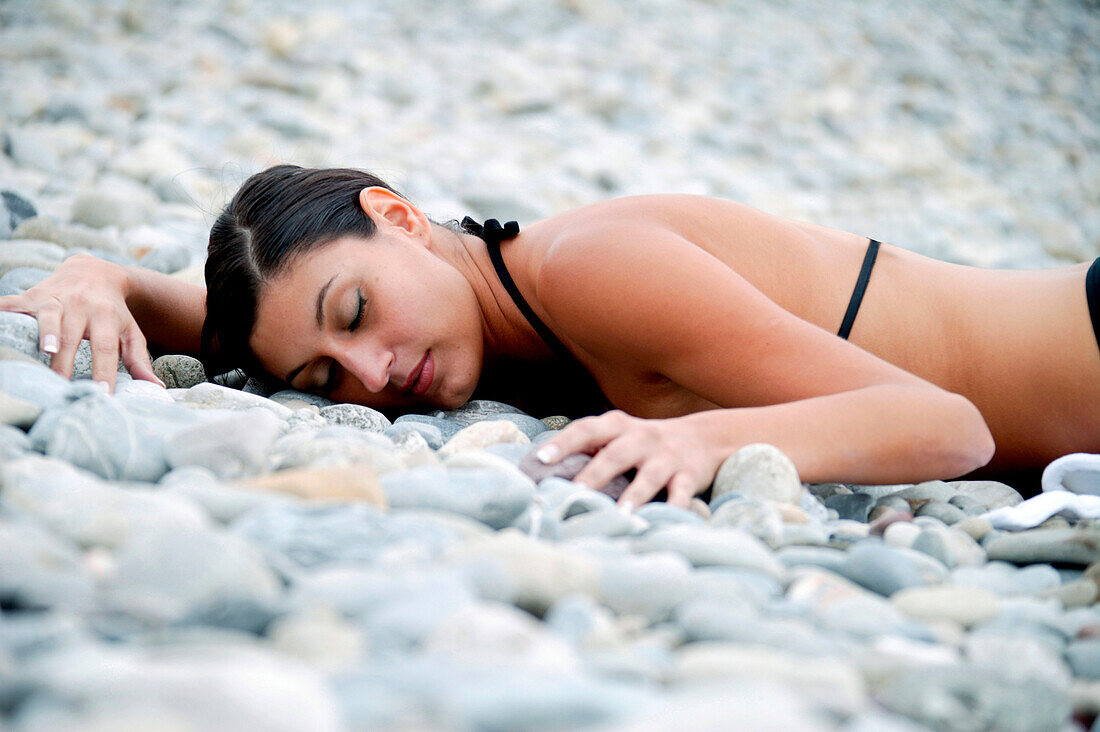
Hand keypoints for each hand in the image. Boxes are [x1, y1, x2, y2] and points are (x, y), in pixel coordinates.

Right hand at [0, 254, 163, 391]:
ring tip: (45, 350)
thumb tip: (156, 386)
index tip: (103, 392)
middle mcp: (81, 306)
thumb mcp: (130, 331)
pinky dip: (4, 312)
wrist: (93, 270)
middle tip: (64, 386)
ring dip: (46, 332)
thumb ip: (139, 359)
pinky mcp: (32, 295)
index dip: (104, 369)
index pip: (106, 347)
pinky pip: (13, 304)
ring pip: (49, 316)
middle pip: (74, 336)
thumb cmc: (113, 311)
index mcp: (106, 316)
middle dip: (68, 361)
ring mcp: (55, 298)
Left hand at [534, 410, 723, 509]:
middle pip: (615, 454)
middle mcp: (641, 438)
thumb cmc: (647, 443)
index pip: (586, 429)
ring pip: (648, 477)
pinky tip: (664, 523)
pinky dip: (675, 509)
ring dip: (633, 496)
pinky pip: (682, 494)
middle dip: (594, 474)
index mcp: (618, 426)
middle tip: (573, 492)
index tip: (542, 459)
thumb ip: (590, 447)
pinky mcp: (689, 475)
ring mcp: (666, 457)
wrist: (706, 438)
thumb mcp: (621, 435)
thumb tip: (543, 471)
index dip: (564, 443)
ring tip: (620, 516)